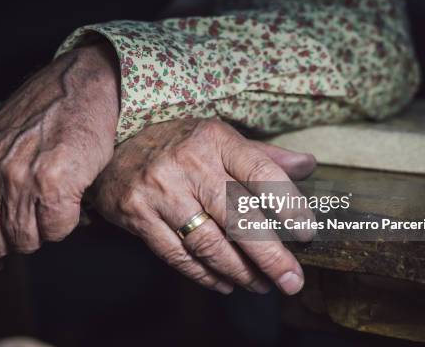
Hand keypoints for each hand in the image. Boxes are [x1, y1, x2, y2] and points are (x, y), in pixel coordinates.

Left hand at [0, 42, 119, 269]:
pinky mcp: (53, 183)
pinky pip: (57, 229)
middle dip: (17, 241)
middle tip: (36, 220)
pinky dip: (67, 223)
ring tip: (54, 206)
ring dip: (44, 231)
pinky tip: (71, 200)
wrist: (78, 85)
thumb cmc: (41, 115)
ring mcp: (18, 179)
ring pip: (26, 241)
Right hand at [94, 118, 315, 294]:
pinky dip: (205, 275)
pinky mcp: (139, 215)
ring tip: (261, 285)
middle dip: (270, 255)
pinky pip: (178, 255)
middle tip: (292, 280)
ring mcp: (161, 190)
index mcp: (215, 139)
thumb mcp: (220, 139)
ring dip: (239, 271)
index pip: (261, 174)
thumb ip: (263, 156)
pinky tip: (224, 283)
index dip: (288, 206)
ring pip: (208, 243)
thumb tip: (307, 166)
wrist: (116, 151)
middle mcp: (189, 163)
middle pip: (238, 217)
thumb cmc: (178, 146)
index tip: (306, 233)